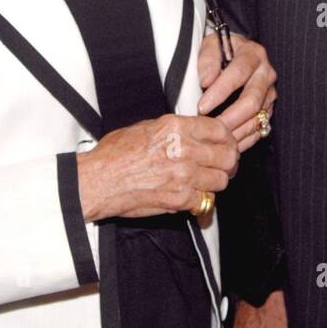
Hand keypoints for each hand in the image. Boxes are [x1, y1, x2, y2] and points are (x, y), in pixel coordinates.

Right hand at [77, 112, 237, 221]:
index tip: (227, 144)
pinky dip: (201, 201)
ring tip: (205, 182)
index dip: (227, 139)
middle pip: (228, 156)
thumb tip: (195, 133)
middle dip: (228, 162)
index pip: (220, 130)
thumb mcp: (146, 127)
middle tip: (223, 166)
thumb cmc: (115, 154)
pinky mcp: (179, 199)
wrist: (98, 181)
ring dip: (216, 182)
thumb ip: (176, 130)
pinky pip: (205, 201)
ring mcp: (183, 175)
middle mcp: (184, 149)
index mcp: (176, 127)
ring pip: (221, 180)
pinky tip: (191, 197)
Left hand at [196, 31, 275, 150]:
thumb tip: (207, 81)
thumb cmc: (220, 49)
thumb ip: (208, 58)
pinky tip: (229, 144)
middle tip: (211, 128)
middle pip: (252, 101)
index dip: (220, 92)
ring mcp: (270, 93)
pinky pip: (260, 129)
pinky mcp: (269, 109)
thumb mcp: (211, 44)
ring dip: (236, 132)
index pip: (238, 74)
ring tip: (217, 140)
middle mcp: (266, 73)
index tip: (202, 107)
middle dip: (230, 118)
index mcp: (253, 54)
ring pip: (257, 118)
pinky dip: (244, 139)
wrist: (235, 52)